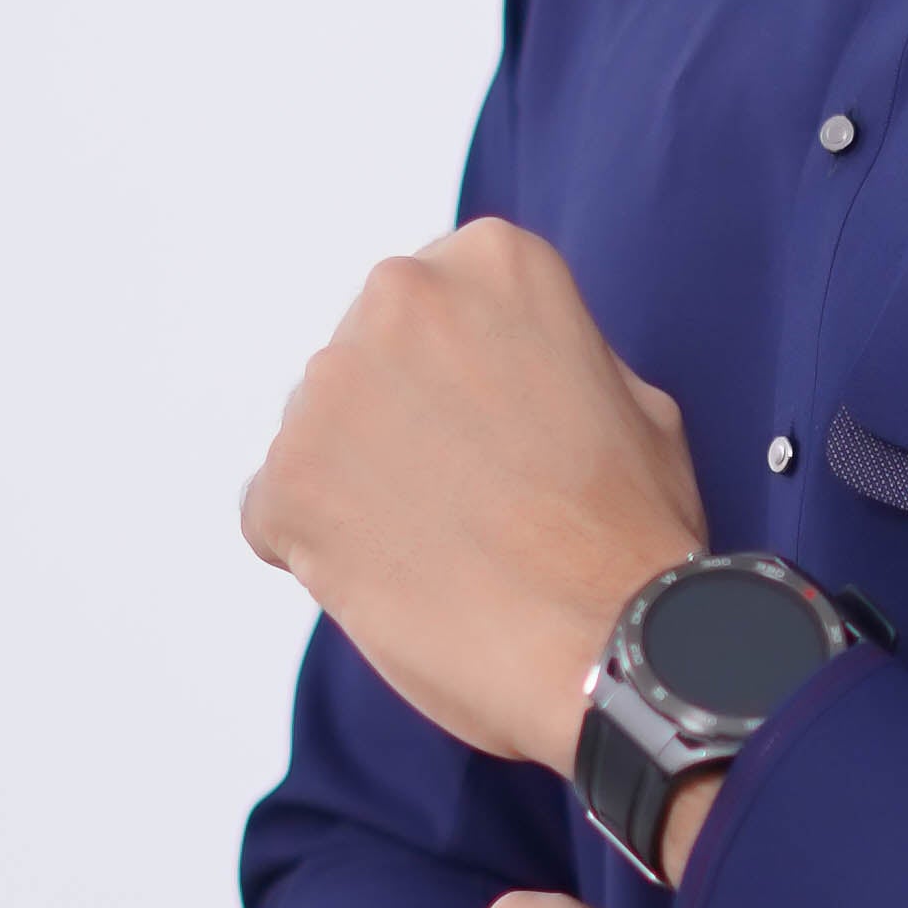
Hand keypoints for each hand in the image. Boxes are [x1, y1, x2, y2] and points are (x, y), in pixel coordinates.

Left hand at [243, 219, 703, 770]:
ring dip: (360, 485)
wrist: (606, 645)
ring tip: (440, 550)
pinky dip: (320, 551)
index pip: (434, 309)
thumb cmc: (630, 534)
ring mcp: (330, 389)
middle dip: (399, 423)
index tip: (497, 438)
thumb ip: (545, 355)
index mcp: (490, 262)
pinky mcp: (284, 481)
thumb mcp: (630, 395)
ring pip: (320, 434)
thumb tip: (493, 367)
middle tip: (465, 501)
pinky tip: (396, 582)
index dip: (462, 384)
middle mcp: (398, 298)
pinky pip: (277, 511)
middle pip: (368, 360)